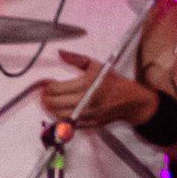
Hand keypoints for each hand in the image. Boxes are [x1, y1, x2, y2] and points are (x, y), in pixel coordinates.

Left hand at [39, 49, 157, 128]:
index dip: (46, 86)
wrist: (131, 101)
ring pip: (57, 115)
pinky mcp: (89, 124)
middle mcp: (86, 101)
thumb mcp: (96, 65)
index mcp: (87, 85)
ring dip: (50, 108)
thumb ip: (76, 58)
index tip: (46, 82)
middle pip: (53, 103)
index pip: (55, 89)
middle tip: (45, 92)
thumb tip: (59, 53)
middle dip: (45, 97)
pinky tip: (61, 109)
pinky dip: (60, 117)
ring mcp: (88, 115)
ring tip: (51, 100)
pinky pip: (68, 124)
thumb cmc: (113, 81)